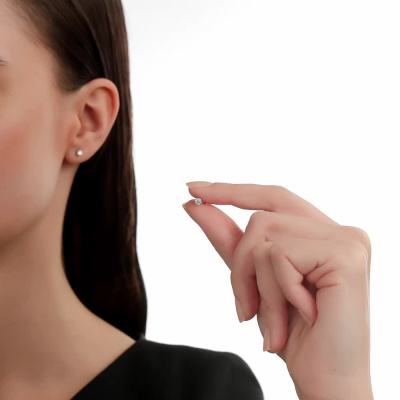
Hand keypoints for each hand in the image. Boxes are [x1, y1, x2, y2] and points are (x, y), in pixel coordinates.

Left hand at [182, 182, 372, 399]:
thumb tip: (194, 204)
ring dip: (257, 286)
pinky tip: (302, 315)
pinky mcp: (346, 253)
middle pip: (261, 218)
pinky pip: (279, 256)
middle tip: (244, 310)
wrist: (324, 379)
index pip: (271, 198)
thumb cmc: (291, 332)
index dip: (231, 190)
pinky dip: (276, 291)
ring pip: (265, 237)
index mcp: (320, 233)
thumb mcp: (253, 279)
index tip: (193, 188)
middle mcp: (339, 229)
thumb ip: (228, 239)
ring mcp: (347, 238)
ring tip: (272, 321)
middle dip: (240, 264)